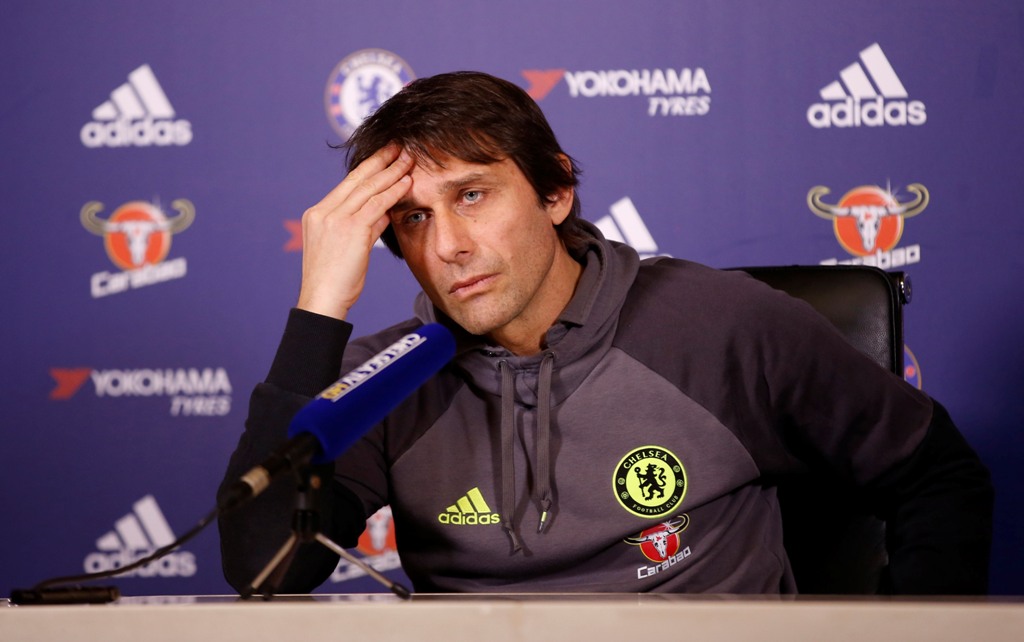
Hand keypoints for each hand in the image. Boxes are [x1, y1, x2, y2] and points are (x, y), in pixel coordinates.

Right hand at [296, 144, 413, 319]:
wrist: (322, 300)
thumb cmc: (334, 281)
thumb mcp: (344, 248)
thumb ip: (362, 226)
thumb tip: (383, 211)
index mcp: (317, 214)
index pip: (347, 184)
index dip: (368, 168)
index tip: (384, 156)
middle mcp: (323, 212)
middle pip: (357, 180)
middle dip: (381, 161)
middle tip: (398, 147)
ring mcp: (335, 219)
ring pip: (369, 189)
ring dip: (392, 172)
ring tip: (409, 160)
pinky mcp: (350, 230)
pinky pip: (377, 205)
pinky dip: (394, 192)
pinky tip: (408, 183)